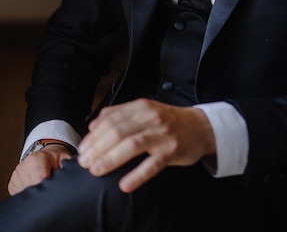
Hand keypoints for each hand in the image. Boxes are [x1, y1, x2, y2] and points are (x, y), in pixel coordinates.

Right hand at [8, 144, 73, 195]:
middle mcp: (23, 167)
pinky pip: (21, 195)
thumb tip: (77, 173)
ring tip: (45, 187)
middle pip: (32, 189)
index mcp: (36, 159)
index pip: (39, 179)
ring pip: (27, 194)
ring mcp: (16, 177)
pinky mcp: (12, 185)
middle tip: (52, 188)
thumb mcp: (65, 158)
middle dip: (43, 191)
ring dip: (37, 194)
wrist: (45, 154)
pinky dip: (31, 195)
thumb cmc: (56, 158)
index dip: (49, 187)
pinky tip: (38, 188)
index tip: (55, 188)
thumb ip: (69, 166)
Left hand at [78, 98, 215, 192]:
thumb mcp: (145, 111)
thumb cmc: (168, 121)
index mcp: (141, 107)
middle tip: (85, 163)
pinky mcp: (172, 150)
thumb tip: (93, 126)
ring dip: (111, 158)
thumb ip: (120, 115)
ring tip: (96, 170)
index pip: (111, 118)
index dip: (94, 135)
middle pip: (118, 131)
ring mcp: (162, 133)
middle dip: (98, 148)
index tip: (82, 150)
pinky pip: (153, 164)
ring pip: (133, 144)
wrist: (199, 127)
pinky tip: (125, 184)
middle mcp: (151, 117)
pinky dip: (137, 175)